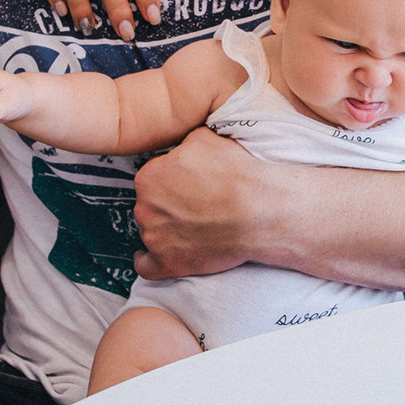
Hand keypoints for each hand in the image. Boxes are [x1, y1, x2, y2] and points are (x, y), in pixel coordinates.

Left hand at [132, 128, 268, 279]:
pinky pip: (146, 266)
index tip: (188, 185)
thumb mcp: (206, 138)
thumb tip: (182, 146)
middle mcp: (145, 207)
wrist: (258, 211)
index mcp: (149, 176)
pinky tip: (155, 255)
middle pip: (150, 205)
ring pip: (151, 232)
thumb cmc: (236, 175)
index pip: (153, 178)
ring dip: (165, 230)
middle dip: (168, 205)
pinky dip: (149, 261)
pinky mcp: (167, 262)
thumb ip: (184, 142)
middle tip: (195, 206)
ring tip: (193, 228)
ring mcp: (154, 237)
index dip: (172, 181)